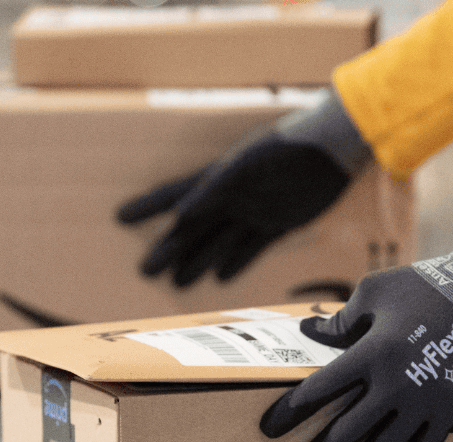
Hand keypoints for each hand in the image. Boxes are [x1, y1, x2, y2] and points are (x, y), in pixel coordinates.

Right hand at [117, 90, 370, 287]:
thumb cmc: (287, 148)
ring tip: (176, 281)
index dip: (148, 207)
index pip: (174, 196)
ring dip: (197, 261)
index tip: (120, 217)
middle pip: (193, 229)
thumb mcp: (246, 166)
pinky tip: (221, 277)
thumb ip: (214, 189)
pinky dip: (236, 263)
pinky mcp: (278, 224)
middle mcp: (231, 198)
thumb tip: (180, 215)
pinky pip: (251, 248)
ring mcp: (254, 212)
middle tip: (144, 270)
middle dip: (169, 249)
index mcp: (218, 181)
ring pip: (218, 243)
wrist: (332, 150)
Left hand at [260, 219, 452, 441]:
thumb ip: (341, 320)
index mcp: (370, 352)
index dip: (290, 411)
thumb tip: (309, 332)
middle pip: (346, 430)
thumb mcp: (375, 291)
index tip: (269, 429)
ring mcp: (425, 402)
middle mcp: (394, 384)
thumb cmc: (427, 285)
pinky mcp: (452, 411)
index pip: (319, 389)